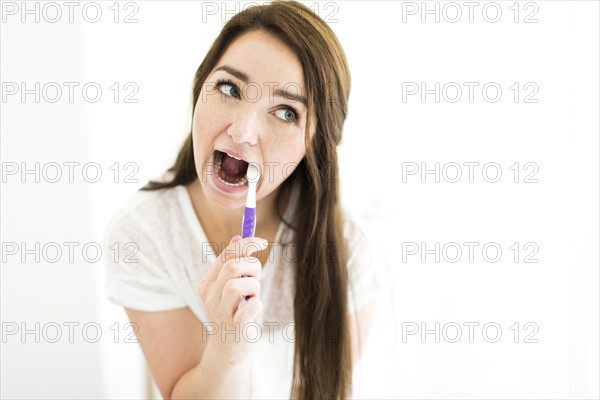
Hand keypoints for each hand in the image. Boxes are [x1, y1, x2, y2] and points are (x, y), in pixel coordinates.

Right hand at [198, 235, 267, 359]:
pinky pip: (250, 308)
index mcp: (207, 283)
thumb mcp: (230, 285)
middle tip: (256, 277)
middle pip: (232, 266)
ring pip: (239, 285)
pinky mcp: (235, 328)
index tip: (262, 242)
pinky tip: (254, 308)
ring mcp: (221, 313)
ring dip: (254, 286)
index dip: (247, 244)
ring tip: (253, 296)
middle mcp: (210, 296)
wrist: (230, 348)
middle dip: (252, 266)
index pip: (227, 254)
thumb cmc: (233, 311)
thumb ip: (232, 262)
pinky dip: (257, 304)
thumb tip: (239, 236)